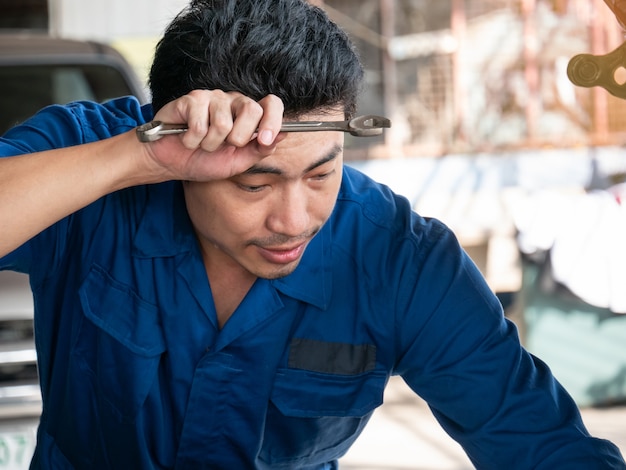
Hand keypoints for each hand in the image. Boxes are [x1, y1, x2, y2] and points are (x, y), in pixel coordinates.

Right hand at [141, 89, 284, 181]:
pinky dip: (193, 140)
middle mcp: (233, 102)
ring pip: (223, 122)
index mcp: (248, 115)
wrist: (171, 163)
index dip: (273, 121)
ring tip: (202, 144)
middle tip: (225, 146)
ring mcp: (212, 98)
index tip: (264, 140)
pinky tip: (187, 138)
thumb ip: (259, 150)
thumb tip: (283, 135)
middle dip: (238, 138)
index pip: (271, 104)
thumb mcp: (238, 162)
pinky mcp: (191, 100)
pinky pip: (200, 123)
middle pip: (251, 110)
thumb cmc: (204, 161)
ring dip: (210, 143)